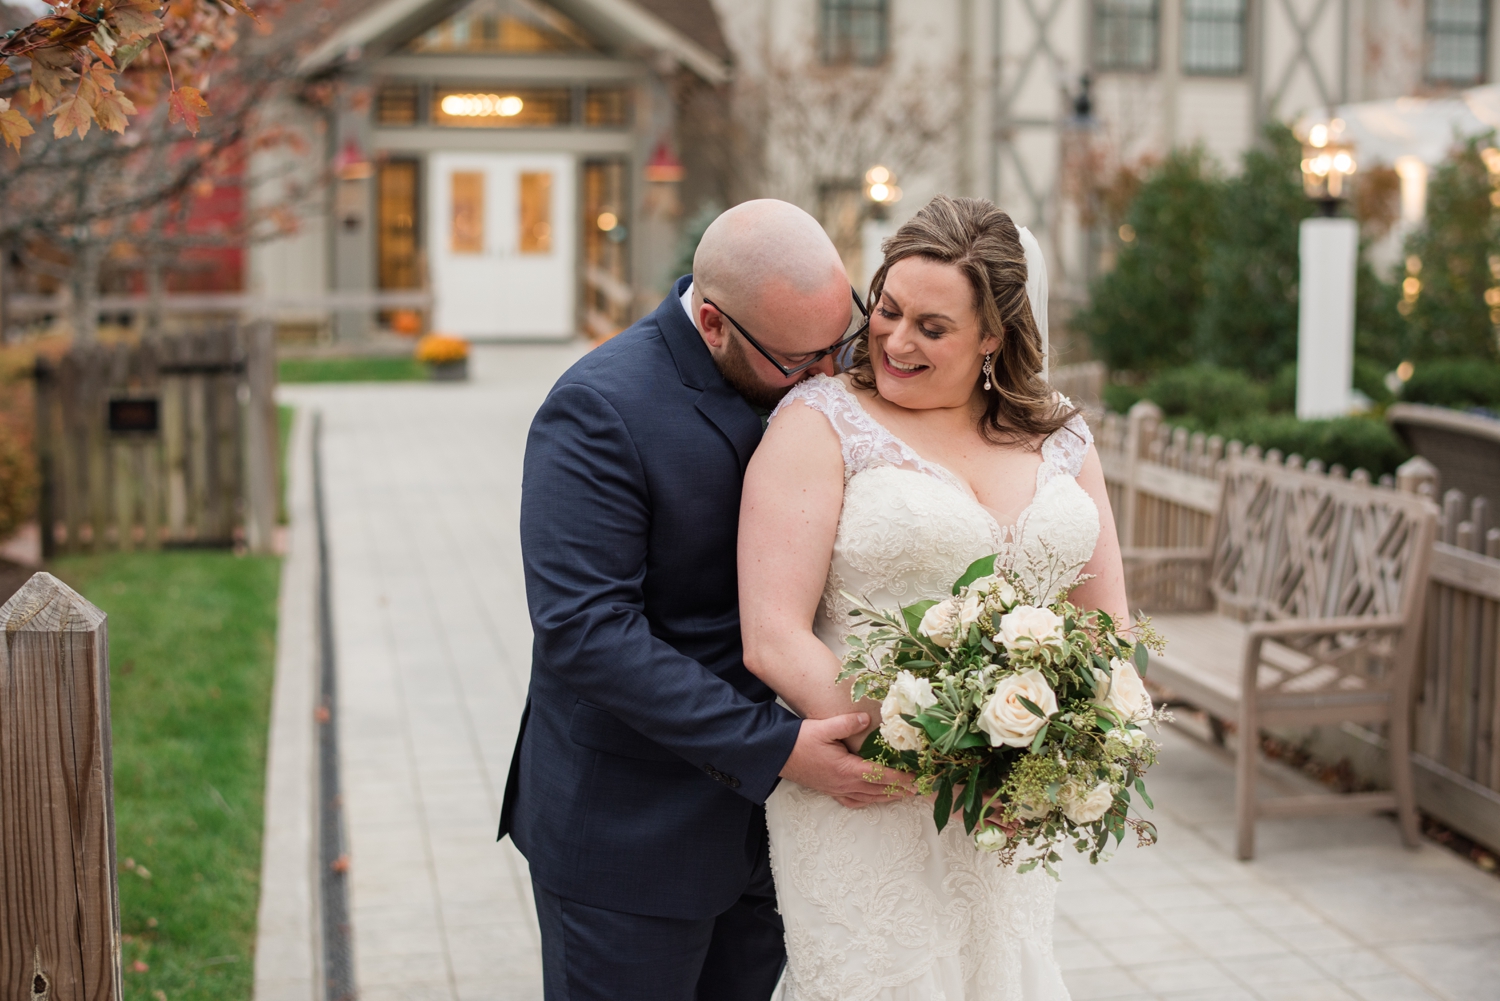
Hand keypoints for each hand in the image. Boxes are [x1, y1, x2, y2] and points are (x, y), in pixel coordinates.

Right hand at [779, 713, 913, 807]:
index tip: (918, 779)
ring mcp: (838, 790)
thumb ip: (846, 723)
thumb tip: (867, 718)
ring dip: (888, 797)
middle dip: (901, 790)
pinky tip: (873, 798)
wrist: (777, 756)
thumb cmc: (799, 741)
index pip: (882, 775)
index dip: (902, 778)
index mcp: (847, 770)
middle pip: (880, 790)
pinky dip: (869, 801)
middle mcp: (845, 784)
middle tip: (919, 789)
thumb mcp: (823, 728)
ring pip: (869, 798)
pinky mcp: (830, 791)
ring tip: (904, 794)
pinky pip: (854, 801)